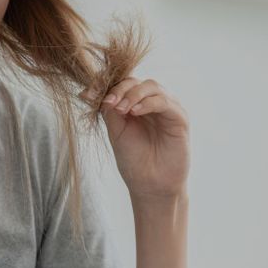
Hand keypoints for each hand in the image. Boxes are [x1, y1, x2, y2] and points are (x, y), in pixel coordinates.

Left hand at [80, 77, 189, 200]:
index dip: (105, 85)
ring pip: (151, 86)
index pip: (121, 84)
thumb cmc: (134, 160)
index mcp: (135, 104)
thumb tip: (91, 93)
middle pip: (135, 81)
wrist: (150, 185)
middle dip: (119, 89)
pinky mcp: (180, 118)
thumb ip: (109, 111)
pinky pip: (164, 101)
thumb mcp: (116, 132)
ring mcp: (167, 108)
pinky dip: (148, 103)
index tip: (87, 95)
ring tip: (121, 108)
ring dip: (132, 94)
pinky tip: (134, 112)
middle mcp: (152, 102)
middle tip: (107, 102)